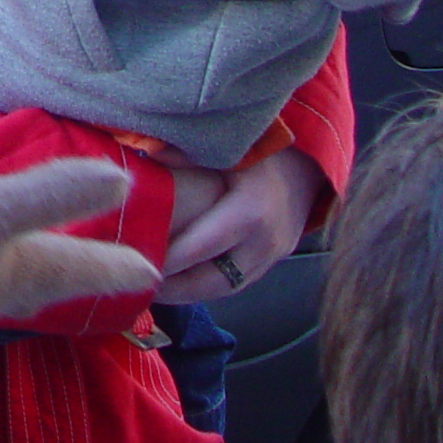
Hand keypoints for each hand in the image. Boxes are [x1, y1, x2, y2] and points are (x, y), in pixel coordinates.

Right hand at [0, 158, 159, 325]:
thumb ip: (53, 192)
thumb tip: (122, 178)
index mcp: (27, 269)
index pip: (84, 265)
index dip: (118, 266)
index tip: (152, 272)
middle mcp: (2, 287)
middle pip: (54, 282)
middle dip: (82, 274)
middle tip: (108, 272)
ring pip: (17, 283)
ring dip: (38, 272)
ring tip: (45, 261)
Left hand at [154, 147, 321, 303]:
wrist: (306, 168)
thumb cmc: (261, 153)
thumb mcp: (227, 148)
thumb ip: (186, 154)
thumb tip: (144, 155)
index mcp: (251, 211)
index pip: (204, 245)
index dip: (170, 258)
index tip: (136, 262)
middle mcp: (264, 241)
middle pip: (214, 279)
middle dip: (175, 288)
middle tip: (138, 288)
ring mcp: (271, 258)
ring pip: (225, 288)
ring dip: (188, 294)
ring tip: (151, 291)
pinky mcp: (271, 264)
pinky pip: (236, 284)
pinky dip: (206, 288)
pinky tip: (178, 286)